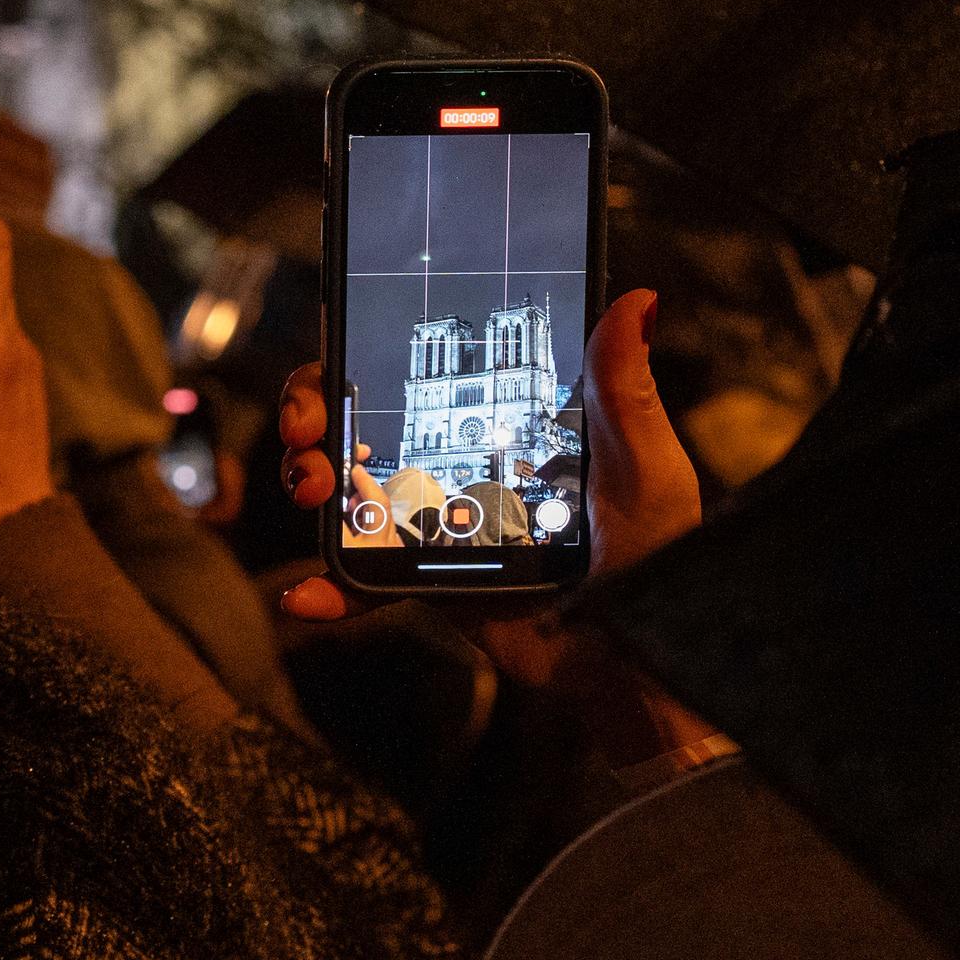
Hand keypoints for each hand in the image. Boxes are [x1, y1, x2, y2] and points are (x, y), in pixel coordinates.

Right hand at [272, 289, 717, 762]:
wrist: (632, 660)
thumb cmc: (655, 556)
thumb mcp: (644, 468)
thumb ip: (626, 392)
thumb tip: (637, 299)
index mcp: (497, 421)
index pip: (413, 367)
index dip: (358, 352)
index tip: (337, 354)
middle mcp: (453, 461)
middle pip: (355, 415)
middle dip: (312, 408)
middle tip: (310, 432)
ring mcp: (430, 521)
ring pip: (342, 486)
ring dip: (305, 479)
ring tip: (315, 496)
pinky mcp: (420, 581)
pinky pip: (359, 580)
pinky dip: (325, 588)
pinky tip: (304, 597)